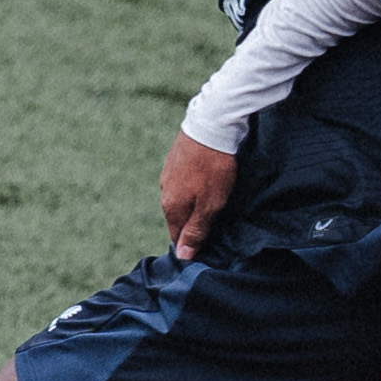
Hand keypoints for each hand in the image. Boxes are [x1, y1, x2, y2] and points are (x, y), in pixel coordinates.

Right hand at [161, 134, 239, 257]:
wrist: (211, 124)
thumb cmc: (214, 168)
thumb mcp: (210, 205)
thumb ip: (196, 230)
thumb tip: (182, 255)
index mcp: (171, 206)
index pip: (176, 236)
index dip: (191, 243)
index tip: (209, 243)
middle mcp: (164, 191)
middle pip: (178, 217)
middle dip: (193, 223)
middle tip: (215, 221)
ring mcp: (168, 173)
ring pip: (181, 197)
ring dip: (194, 202)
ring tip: (213, 198)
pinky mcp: (175, 158)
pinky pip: (183, 180)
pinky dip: (194, 185)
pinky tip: (206, 180)